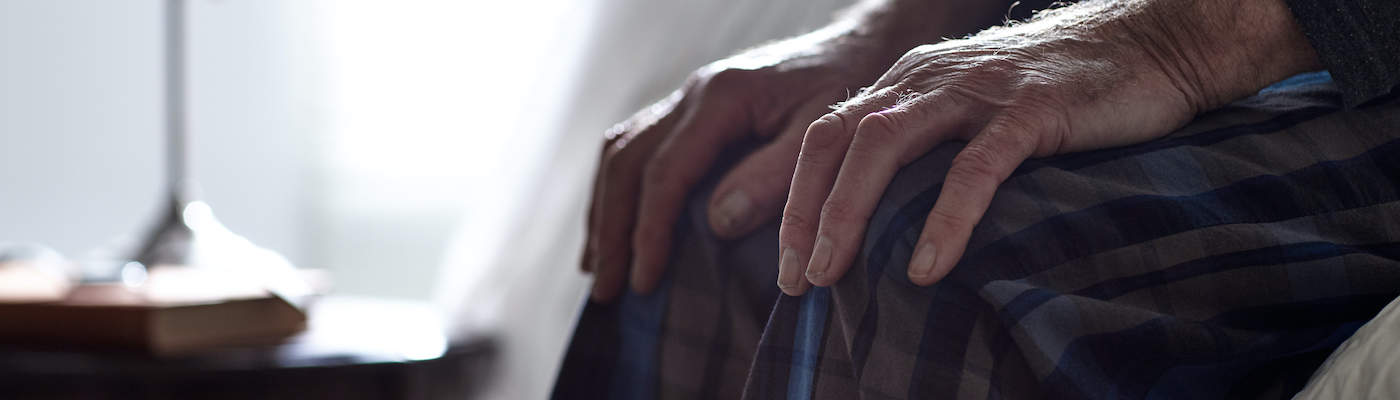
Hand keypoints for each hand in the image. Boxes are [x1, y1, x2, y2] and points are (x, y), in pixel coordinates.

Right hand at [582, 25, 902, 301]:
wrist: (868, 41)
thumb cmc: (854, 85)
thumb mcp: (824, 135)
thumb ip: (774, 177)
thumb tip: (718, 223)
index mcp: (721, 98)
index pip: (664, 173)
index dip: (649, 232)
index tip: (646, 281)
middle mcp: (694, 93)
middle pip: (625, 162)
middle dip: (611, 229)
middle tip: (607, 289)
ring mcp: (690, 97)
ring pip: (621, 150)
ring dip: (605, 209)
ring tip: (599, 265)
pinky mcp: (697, 107)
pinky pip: (639, 144)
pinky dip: (621, 188)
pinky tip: (622, 222)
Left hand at [776, 0, 1320, 294]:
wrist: (1150, 40)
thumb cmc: (1057, 92)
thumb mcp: (972, 111)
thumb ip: (926, 146)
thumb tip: (877, 220)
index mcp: (906, 82)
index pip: (825, 137)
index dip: (795, 199)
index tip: (785, 263)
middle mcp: (925, 79)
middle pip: (837, 141)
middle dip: (806, 213)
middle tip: (795, 280)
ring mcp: (975, 92)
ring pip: (884, 146)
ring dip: (847, 213)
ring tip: (832, 274)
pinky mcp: (1029, 111)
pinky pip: (973, 168)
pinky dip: (944, 220)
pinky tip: (926, 268)